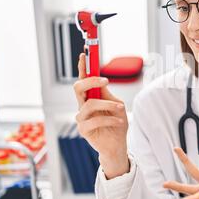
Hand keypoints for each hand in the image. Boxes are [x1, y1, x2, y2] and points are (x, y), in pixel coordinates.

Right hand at [73, 53, 128, 178]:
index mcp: (90, 97)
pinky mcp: (83, 130)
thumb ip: (108, 94)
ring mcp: (81, 118)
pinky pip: (95, 120)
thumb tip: (101, 81)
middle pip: (78, 87)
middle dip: (91, 81)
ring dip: (108, 104)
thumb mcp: (117, 105)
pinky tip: (119, 122)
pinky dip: (110, 119)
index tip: (85, 53)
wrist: (118, 144)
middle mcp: (83, 106)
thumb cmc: (117, 123)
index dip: (82, 67)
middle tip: (106, 81)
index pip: (83, 79)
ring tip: (121, 108)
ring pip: (90, 104)